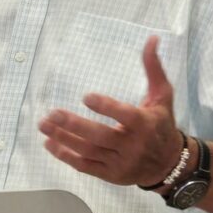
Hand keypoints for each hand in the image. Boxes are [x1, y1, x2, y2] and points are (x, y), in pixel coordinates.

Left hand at [37, 36, 184, 188]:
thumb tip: (151, 38)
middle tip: (52, 113)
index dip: (106, 107)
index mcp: (145, 124)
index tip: (85, 97)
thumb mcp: (162, 95)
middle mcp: (132, 145)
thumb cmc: (161, 124)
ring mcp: (120, 162)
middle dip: (74, 125)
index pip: (125, 116)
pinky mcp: (110, 174)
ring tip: (44, 125)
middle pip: (100, 136)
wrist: (168, 164)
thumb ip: (153, 68)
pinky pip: (85, 166)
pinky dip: (66, 156)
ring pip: (88, 151)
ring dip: (63, 139)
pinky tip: (49, 144)